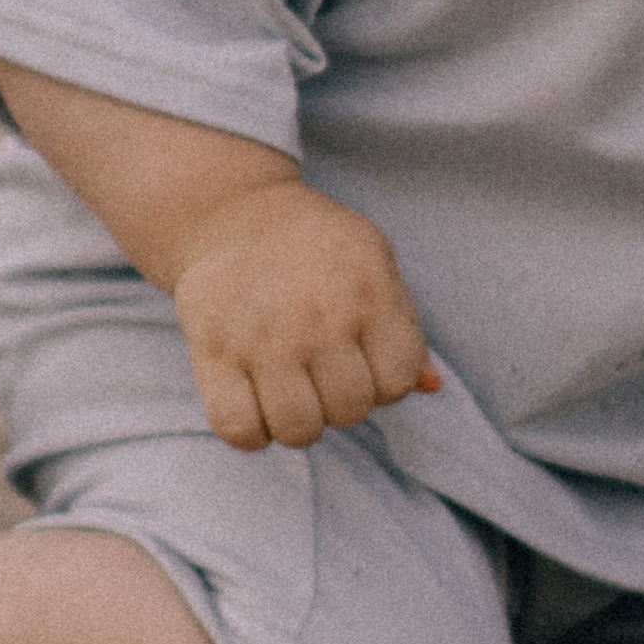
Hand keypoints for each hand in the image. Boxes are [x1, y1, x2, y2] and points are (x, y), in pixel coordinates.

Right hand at [171, 176, 441, 452]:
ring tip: (291, 391)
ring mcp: (263, 337)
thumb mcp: (374, 263)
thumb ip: (404, 326)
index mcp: (368, 292)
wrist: (233, 211)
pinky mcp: (212, 351)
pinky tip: (255, 403)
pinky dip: (252, 432)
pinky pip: (240, 430)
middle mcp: (319, 317)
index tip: (361, 358)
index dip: (383, 381)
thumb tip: (431, 386)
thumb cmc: (318, 247)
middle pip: (349, 411)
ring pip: (299, 431)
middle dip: (341, 402)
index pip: (397, 383)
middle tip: (322, 373)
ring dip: (299, 423)